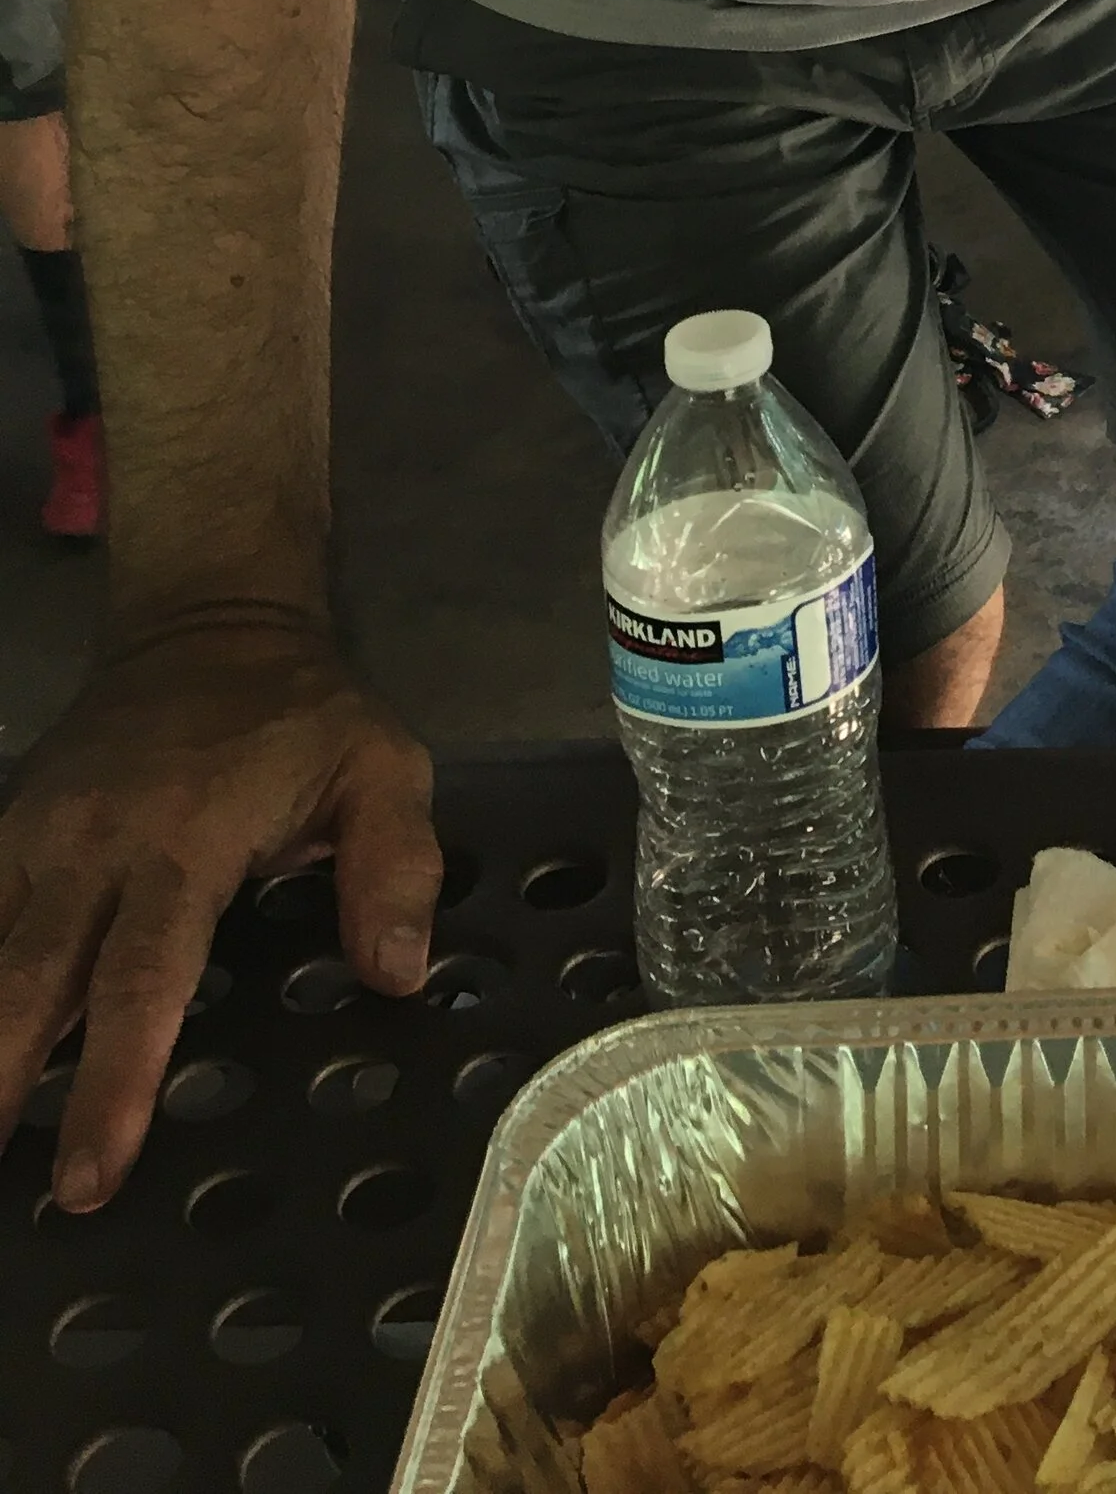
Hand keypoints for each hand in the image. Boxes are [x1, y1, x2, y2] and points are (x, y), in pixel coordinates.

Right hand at [0, 622, 438, 1208]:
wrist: (204, 618)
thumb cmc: (300, 710)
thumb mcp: (381, 767)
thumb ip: (394, 867)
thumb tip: (397, 975)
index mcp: (187, 841)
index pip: (142, 978)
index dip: (114, 1079)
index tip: (89, 1175)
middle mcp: (93, 847)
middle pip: (30, 983)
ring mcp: (35, 837)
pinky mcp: (6, 829)